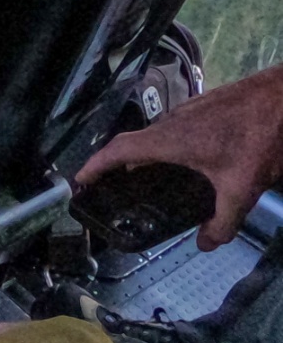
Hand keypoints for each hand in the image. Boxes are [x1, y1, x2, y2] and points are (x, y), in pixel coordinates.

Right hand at [77, 61, 282, 249]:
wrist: (282, 98)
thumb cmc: (257, 139)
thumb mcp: (242, 188)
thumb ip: (223, 221)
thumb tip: (206, 244)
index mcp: (169, 140)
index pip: (119, 151)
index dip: (95, 165)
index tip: (79, 181)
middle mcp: (170, 122)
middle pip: (133, 143)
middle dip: (118, 165)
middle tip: (115, 187)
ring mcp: (186, 111)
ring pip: (155, 135)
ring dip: (145, 155)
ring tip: (150, 179)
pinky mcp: (203, 107)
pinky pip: (173, 129)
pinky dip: (167, 147)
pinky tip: (190, 162)